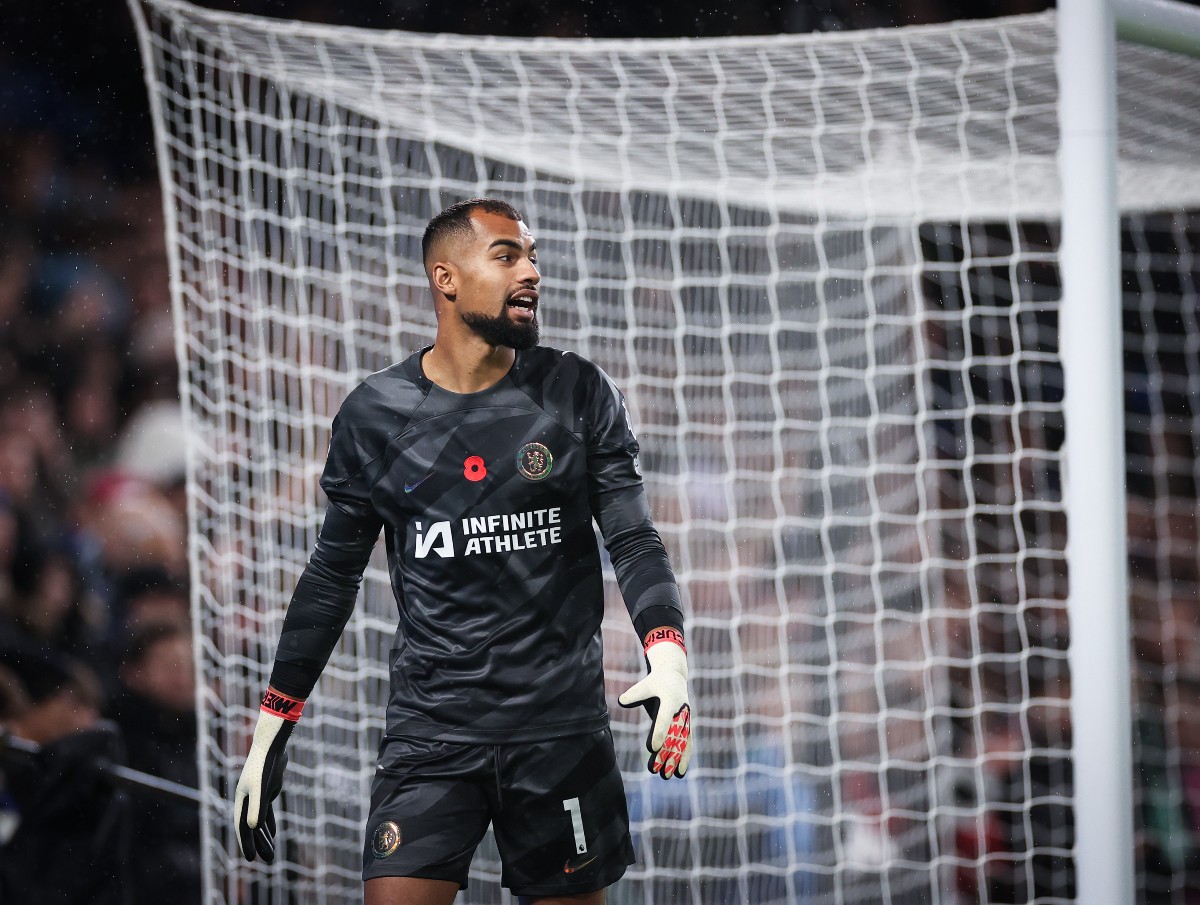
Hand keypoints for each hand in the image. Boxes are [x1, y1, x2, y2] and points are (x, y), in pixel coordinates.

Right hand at [234, 689, 301, 861]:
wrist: (271, 745)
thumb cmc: (264, 765)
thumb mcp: (261, 788)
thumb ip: (257, 808)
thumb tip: (253, 829)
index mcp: (242, 800)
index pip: (242, 827)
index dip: (246, 843)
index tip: (250, 859)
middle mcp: (247, 800)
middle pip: (251, 828)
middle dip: (258, 844)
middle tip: (267, 860)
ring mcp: (258, 795)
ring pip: (260, 821)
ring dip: (265, 837)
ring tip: (272, 853)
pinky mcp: (267, 789)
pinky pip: (266, 811)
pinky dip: (269, 823)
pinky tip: (273, 834)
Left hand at [618, 628, 691, 778]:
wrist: (674, 676)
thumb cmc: (656, 682)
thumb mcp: (645, 684)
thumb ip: (634, 694)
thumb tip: (621, 701)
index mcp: (670, 700)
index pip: (664, 720)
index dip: (659, 734)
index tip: (653, 748)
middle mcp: (680, 712)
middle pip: (673, 736)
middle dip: (665, 754)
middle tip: (655, 770)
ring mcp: (685, 720)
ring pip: (682, 743)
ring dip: (676, 760)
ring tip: (667, 776)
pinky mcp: (687, 726)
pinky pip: (687, 743)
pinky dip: (685, 757)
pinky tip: (679, 772)